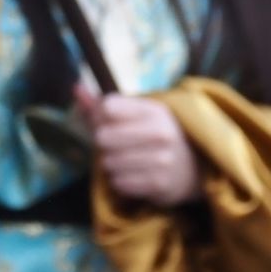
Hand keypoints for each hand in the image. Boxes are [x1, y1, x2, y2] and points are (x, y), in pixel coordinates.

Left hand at [75, 86, 203, 207]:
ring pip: (107, 162)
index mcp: (154, 110)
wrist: (195, 168)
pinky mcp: (159, 184)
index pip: (107, 107)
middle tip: (117, 146)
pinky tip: (134, 175)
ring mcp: (162, 159)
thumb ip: (103, 104)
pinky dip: (120, 181)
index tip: (108, 122)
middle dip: (104, 144)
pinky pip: (118, 183)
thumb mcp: (137, 115)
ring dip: (111, 164)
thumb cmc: (156, 136)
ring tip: (128, 161)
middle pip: (102, 136)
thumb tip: (75, 88)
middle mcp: (160, 133)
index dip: (99, 116)